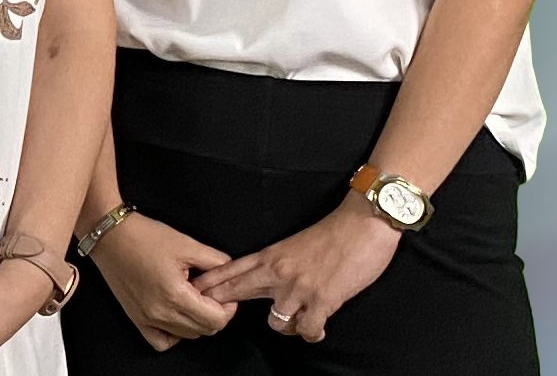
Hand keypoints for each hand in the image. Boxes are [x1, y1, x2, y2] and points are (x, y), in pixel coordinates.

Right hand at [87, 211, 235, 350]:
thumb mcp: (186, 243)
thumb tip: (229, 271)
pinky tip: (176, 315)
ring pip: (187, 336)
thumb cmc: (144, 236)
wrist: (110, 235)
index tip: (225, 294)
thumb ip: (215, 260)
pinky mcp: (136, 319)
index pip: (216, 320)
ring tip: (192, 298)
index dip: (227, 308)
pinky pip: (162, 341)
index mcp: (175, 294)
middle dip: (214, 314)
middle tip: (210, 293)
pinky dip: (174, 334)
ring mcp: (147, 319)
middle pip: (204, 330)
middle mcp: (161, 312)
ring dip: (196, 321)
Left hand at [194, 195, 399, 342]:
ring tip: (298, 322)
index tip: (194, 290)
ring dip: (286, 327)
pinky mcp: (323, 299)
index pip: (232, 269)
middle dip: (219, 305)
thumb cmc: (334, 232)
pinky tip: (317, 328)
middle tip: (208, 316)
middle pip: (237, 290)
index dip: (210, 282)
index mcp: (271, 255)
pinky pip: (307, 330)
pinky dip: (312, 334)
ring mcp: (299, 287)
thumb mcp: (295, 244)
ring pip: (275, 322)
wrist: (362, 223)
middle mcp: (279, 272)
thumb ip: (279, 262)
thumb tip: (269, 280)